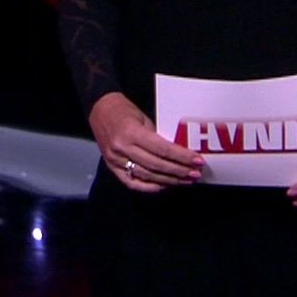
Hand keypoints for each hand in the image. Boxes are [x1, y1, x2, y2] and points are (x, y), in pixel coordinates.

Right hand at [88, 92, 204, 191]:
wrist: (99, 109)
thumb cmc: (123, 110)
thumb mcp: (144, 119)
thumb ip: (157, 137)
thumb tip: (179, 153)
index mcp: (131, 132)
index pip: (162, 149)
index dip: (181, 157)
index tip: (197, 160)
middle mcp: (122, 148)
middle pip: (156, 165)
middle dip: (179, 171)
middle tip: (195, 174)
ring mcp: (115, 160)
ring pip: (147, 175)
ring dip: (169, 180)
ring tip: (185, 180)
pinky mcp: (111, 167)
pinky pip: (133, 183)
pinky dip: (150, 187)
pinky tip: (164, 186)